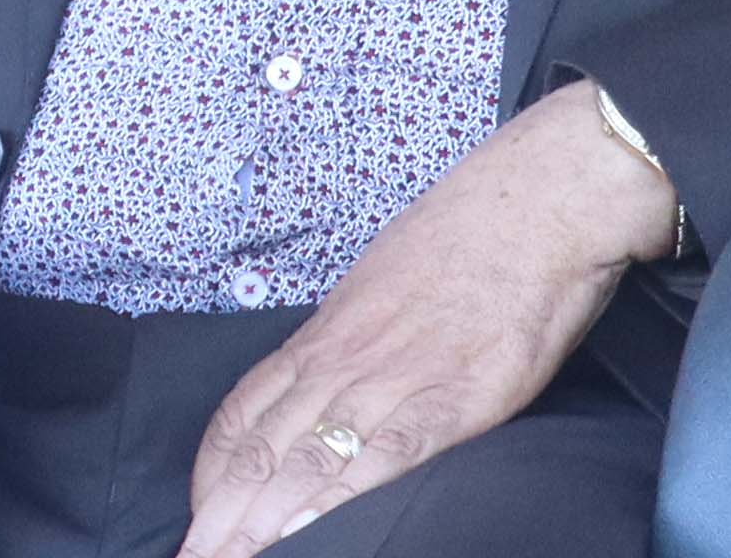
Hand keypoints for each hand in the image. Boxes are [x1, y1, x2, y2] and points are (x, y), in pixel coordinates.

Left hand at [178, 85, 670, 557]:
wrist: (534, 204)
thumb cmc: (463, 239)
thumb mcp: (382, 284)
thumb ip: (352, 338)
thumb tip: (327, 376)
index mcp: (326, 334)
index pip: (244, 412)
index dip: (212, 472)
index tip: (195, 514)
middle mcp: (344, 359)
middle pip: (262, 449)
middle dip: (221, 513)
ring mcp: (394, 378)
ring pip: (307, 459)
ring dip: (263, 520)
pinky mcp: (453, 398)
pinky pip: (384, 455)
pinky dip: (341, 499)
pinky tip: (312, 533)